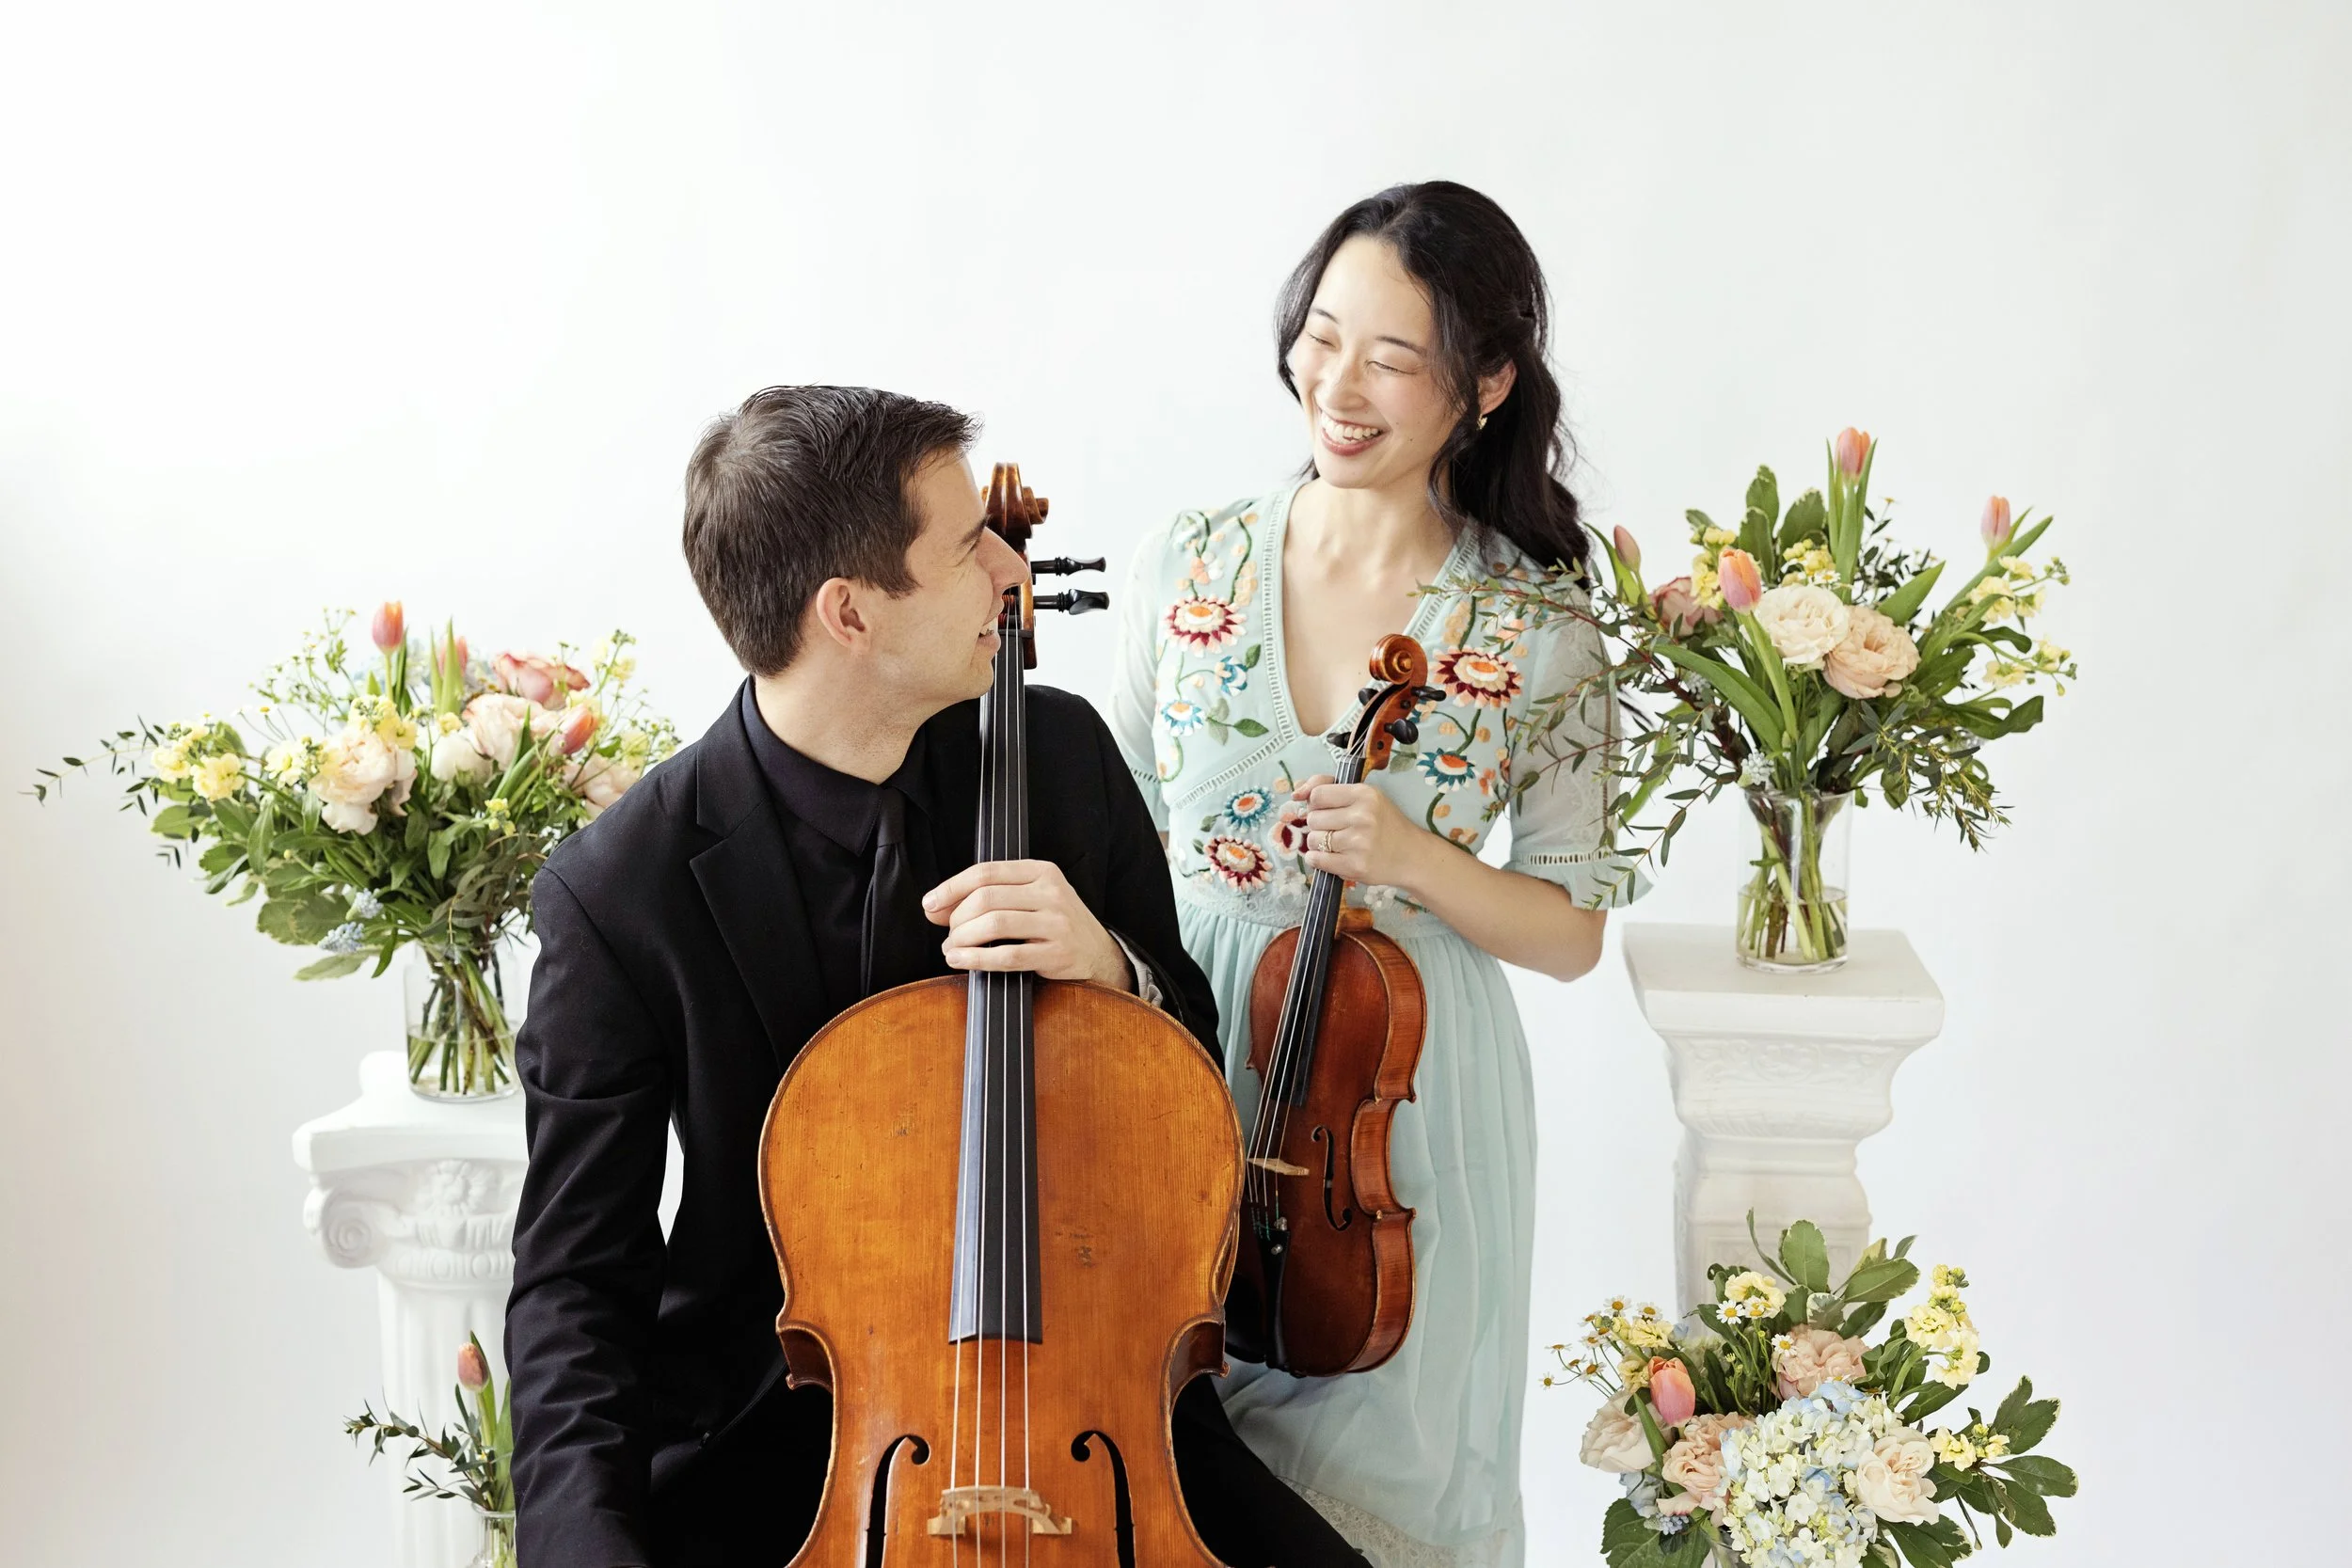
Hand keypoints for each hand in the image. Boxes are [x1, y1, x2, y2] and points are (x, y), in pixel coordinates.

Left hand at [921, 859, 1133, 989]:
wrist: (1099, 954)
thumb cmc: (1055, 924)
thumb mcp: (1030, 899)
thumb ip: (989, 898)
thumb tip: (936, 908)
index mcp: (1042, 871)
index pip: (986, 872)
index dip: (951, 888)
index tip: (930, 904)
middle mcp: (1051, 892)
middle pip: (986, 898)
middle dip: (956, 918)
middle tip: (947, 934)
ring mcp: (1057, 923)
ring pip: (994, 924)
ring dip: (963, 939)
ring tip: (952, 949)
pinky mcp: (1057, 953)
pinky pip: (1008, 956)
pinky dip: (977, 959)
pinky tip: (962, 961)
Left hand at [1292, 775, 1434, 889]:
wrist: (1412, 856)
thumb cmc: (1385, 824)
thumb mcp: (1365, 796)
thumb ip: (1329, 787)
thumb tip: (1296, 792)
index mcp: (1364, 794)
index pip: (1317, 794)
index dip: (1316, 804)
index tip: (1327, 810)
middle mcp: (1362, 816)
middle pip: (1313, 818)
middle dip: (1319, 825)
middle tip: (1337, 829)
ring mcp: (1358, 843)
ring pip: (1312, 839)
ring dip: (1319, 843)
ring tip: (1339, 844)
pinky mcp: (1354, 866)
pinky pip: (1316, 860)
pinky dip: (1318, 859)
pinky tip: (1333, 857)